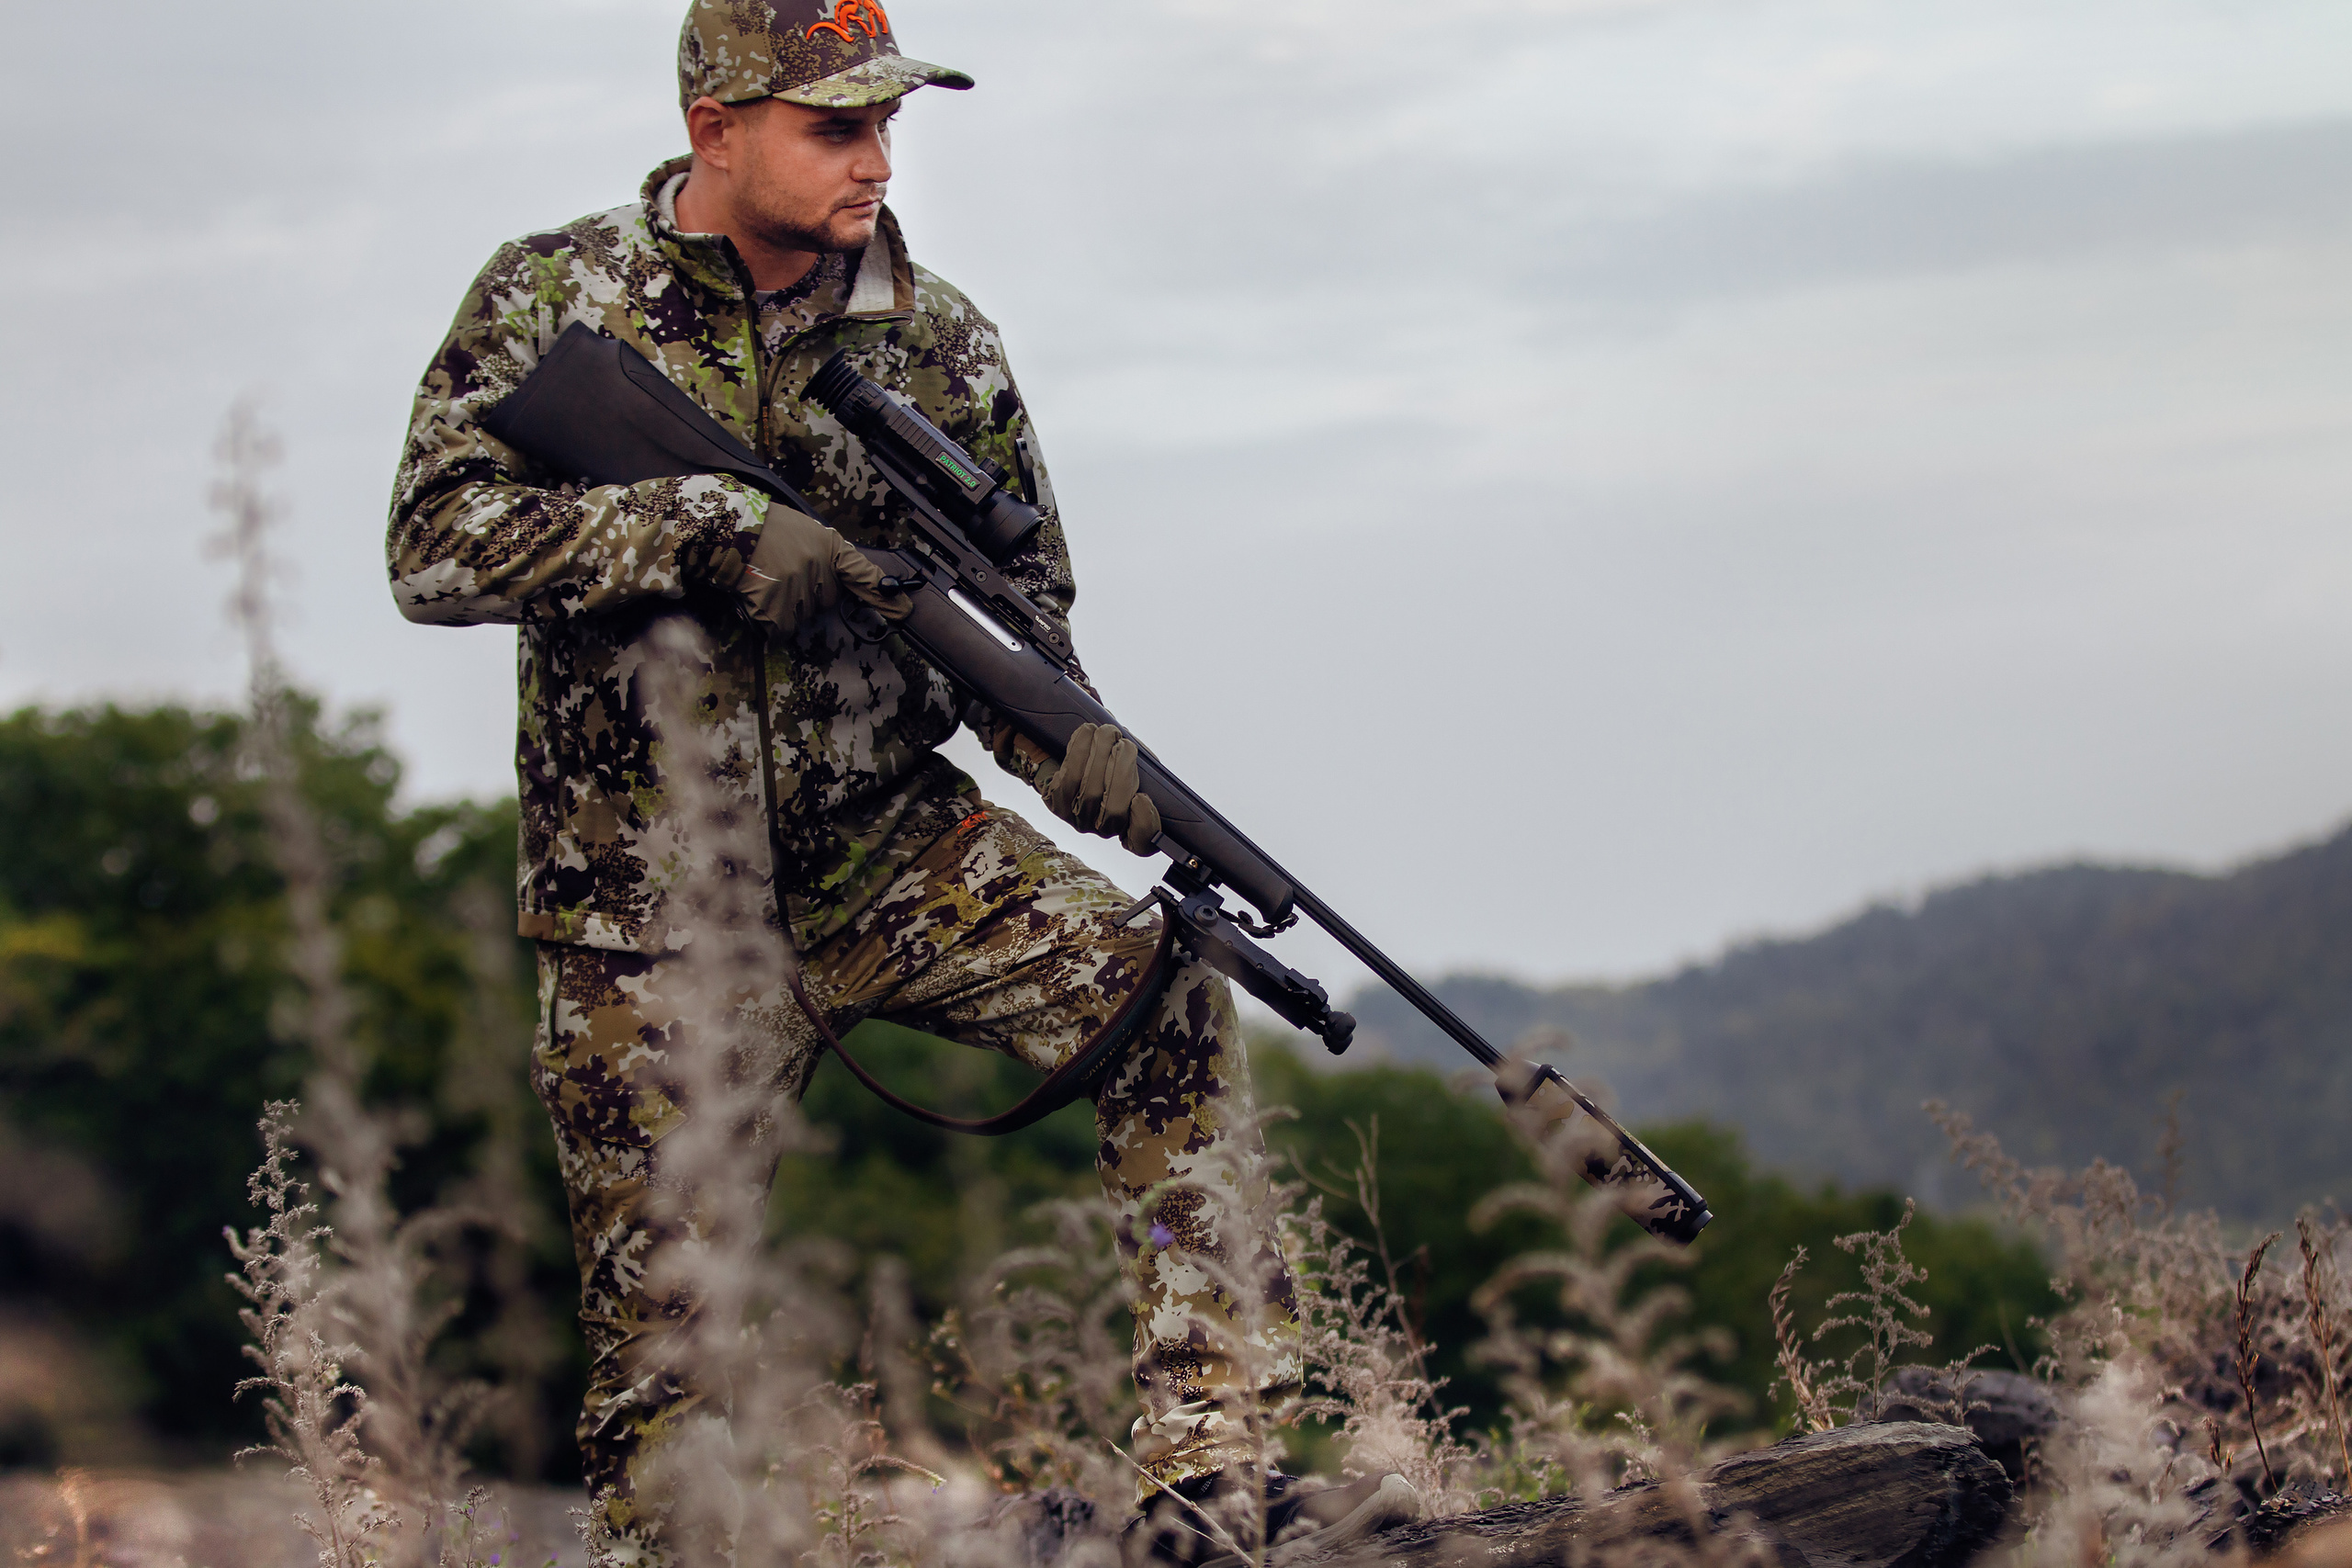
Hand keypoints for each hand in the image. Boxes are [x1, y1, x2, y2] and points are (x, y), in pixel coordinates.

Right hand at [738, 508, 910, 633]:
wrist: (728, 528)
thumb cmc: (764, 528)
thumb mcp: (805, 531)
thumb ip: (825, 555)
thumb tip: (837, 581)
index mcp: (829, 548)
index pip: (862, 575)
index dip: (883, 596)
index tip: (904, 611)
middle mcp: (820, 571)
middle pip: (825, 601)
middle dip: (807, 592)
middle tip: (782, 570)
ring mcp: (799, 593)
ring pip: (801, 615)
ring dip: (784, 604)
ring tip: (765, 577)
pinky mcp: (777, 611)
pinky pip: (778, 628)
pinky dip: (766, 618)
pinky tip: (756, 594)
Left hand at [1042, 722, 1162, 855]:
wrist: (1069, 758)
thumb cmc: (1109, 761)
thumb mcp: (1132, 765)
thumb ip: (1140, 768)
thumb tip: (1133, 757)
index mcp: (1129, 823)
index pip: (1141, 841)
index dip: (1144, 824)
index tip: (1143, 798)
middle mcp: (1102, 827)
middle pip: (1113, 810)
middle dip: (1121, 770)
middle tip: (1123, 743)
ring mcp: (1078, 818)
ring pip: (1090, 791)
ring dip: (1099, 755)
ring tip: (1106, 732)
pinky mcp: (1057, 803)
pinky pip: (1068, 778)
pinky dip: (1078, 751)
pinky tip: (1086, 733)